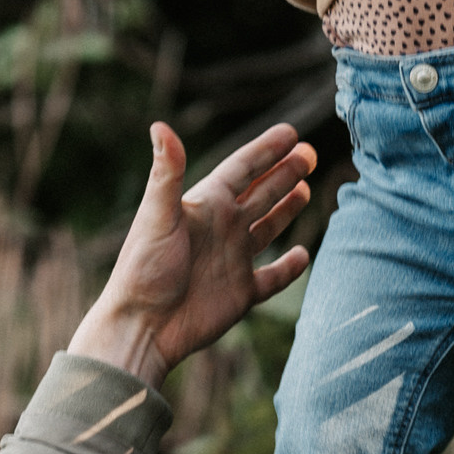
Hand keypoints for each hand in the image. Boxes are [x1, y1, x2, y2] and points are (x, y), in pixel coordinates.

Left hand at [69, 120, 314, 387]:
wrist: (143, 326)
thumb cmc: (144, 269)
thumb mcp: (156, 216)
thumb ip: (166, 173)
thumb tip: (160, 126)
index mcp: (205, 205)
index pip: (242, 169)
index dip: (266, 150)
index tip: (290, 132)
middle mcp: (222, 229)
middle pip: (260, 193)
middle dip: (284, 173)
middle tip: (309, 153)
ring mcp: (233, 261)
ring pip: (268, 228)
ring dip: (286, 209)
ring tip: (305, 189)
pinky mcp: (241, 294)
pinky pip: (273, 278)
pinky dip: (289, 268)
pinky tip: (304, 255)